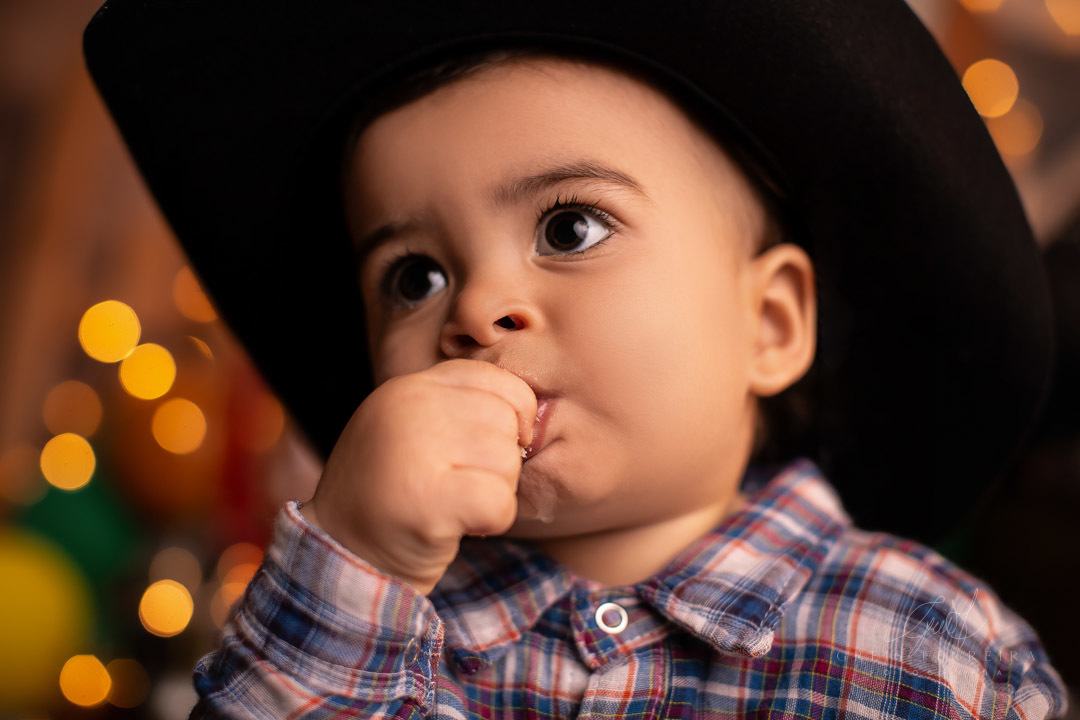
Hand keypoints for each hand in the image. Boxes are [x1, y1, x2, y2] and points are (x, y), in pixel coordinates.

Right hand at [301, 359, 536, 594]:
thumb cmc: (392, 494)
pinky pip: (499, 502)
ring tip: (452, 505)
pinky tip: (461, 525)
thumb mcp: (414, 430)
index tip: (490, 448)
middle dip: (499, 462)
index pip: (496, 378)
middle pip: (505, 422)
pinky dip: (492, 521)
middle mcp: (409, 407)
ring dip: (494, 493)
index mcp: (408, 387)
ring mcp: (414, 450)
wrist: (342, 555)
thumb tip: (531, 420)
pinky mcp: (426, 500)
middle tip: (461, 485)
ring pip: (507, 462)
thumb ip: (461, 409)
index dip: (511, 415)